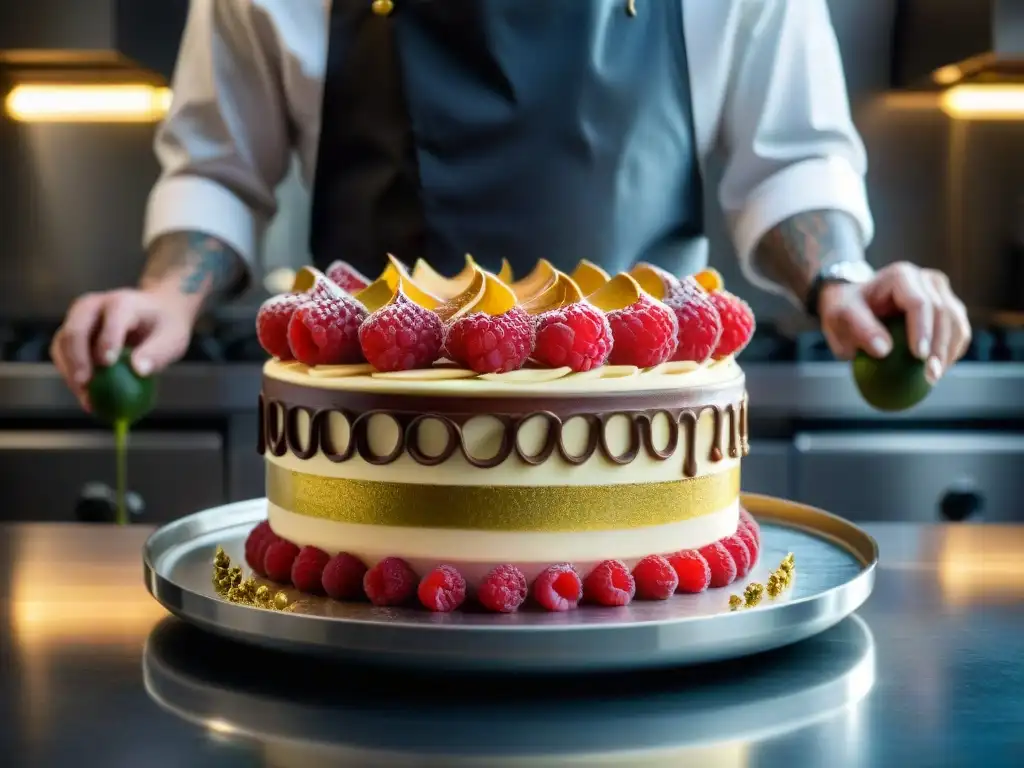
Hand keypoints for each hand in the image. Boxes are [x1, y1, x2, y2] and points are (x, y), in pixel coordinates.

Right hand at [51, 288, 197, 410]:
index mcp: (123, 302)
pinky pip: (63, 354)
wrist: (155, 314)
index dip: (108, 339)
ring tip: (86, 397)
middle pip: (76, 328)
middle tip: (85, 383)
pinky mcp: (72, 333)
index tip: (107, 363)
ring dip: (69, 371)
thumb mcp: (173, 337)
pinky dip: (69, 375)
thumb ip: (158, 352)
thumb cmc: (165, 326)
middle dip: (77, 357)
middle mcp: (95, 306)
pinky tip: (84, 395)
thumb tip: (139, 370)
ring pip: (63, 342)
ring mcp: (80, 319)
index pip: (112, 317)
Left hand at [817, 262, 970, 382]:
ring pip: (956, 322)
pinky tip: (937, 372)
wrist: (855, 304)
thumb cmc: (846, 309)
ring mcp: (941, 293)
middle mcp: (927, 280)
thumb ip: (861, 329)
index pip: (920, 303)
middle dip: (940, 347)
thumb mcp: (841, 316)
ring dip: (950, 352)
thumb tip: (883, 350)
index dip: (923, 330)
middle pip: (944, 313)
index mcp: (902, 276)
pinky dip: (951, 352)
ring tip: (933, 378)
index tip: (919, 357)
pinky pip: (958, 331)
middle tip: (930, 376)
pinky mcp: (948, 308)